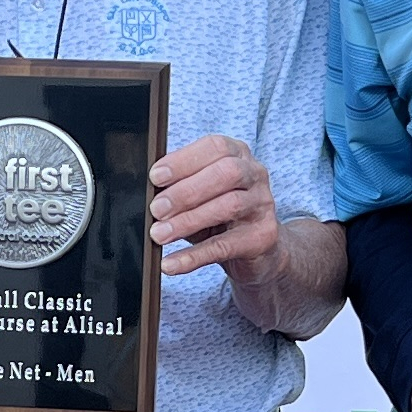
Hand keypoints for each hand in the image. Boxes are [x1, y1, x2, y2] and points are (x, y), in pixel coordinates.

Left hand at [151, 134, 282, 283]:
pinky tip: (172, 263)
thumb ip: (179, 188)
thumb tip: (148, 194)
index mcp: (237, 154)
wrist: (257, 248)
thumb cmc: (220, 214)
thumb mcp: (199, 195)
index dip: (183, 161)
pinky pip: (225, 246)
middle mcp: (255, 174)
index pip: (215, 147)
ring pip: (229, 207)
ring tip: (160, 235)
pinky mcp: (263, 237)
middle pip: (226, 173)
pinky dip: (194, 256)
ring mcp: (263, 205)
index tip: (155, 177)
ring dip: (188, 221)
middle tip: (156, 209)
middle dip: (186, 191)